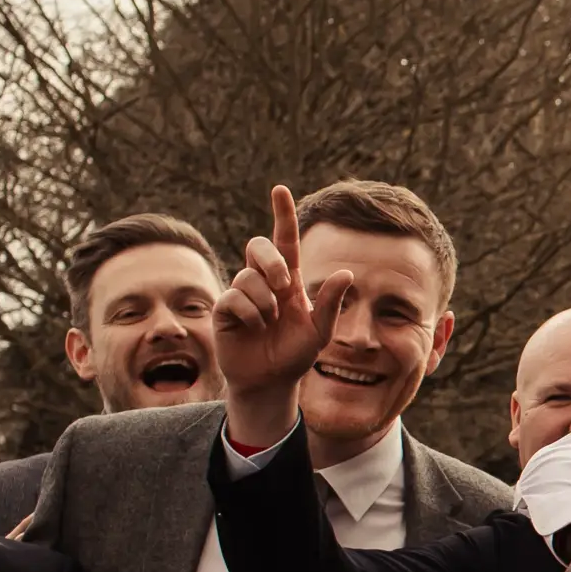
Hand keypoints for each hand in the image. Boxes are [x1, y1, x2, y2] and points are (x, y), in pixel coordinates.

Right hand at [214, 186, 351, 451]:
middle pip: (258, 247)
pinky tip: (255, 328)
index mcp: (288, 279)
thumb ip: (331, 304)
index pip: (284, 240)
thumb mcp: (320, 331)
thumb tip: (346, 273)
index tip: (279, 190)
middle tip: (283, 284)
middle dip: (270, 260)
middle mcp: (263, 281)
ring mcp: (242, 294)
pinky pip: (234, 298)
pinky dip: (250, 314)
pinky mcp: (224, 310)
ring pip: (248, 277)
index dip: (282, 215)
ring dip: (265, 301)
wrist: (271, 381)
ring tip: (270, 321)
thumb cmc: (295, 354)